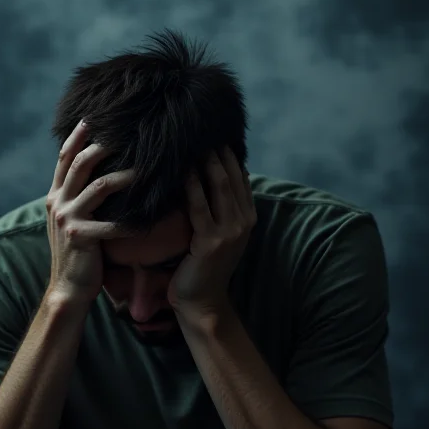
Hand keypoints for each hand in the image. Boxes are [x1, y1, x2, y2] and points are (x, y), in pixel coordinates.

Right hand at [46, 118, 134, 305]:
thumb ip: (79, 198)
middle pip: (80, 163)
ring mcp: (67, 219)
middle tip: (129, 132)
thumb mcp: (73, 221)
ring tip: (147, 168)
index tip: (96, 115)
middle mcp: (57, 203)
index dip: (79, 134)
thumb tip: (98, 174)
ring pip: (98, 186)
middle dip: (103, 144)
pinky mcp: (80, 237)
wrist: (68, 289)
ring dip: (124, 175)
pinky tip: (150, 214)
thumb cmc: (80, 255)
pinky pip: (111, 223)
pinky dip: (131, 219)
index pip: (65, 157)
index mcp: (55, 196)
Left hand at [167, 146, 256, 321]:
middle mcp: (244, 221)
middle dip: (215, 149)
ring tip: (188, 139)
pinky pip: (199, 206)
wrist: (202, 302)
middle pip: (230, 175)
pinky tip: (180, 169)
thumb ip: (219, 206)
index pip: (240, 175)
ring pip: (217, 185)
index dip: (227, 152)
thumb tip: (209, 173)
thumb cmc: (202, 266)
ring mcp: (230, 232)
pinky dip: (189, 185)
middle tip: (197, 126)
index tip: (209, 131)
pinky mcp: (211, 242)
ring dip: (204, 160)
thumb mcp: (218, 233)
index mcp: (248, 217)